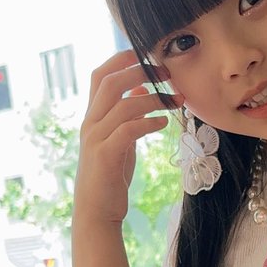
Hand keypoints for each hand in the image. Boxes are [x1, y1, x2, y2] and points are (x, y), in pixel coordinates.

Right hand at [73, 48, 182, 226]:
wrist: (96, 212)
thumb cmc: (110, 176)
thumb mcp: (120, 140)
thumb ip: (127, 115)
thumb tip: (143, 90)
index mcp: (92, 116)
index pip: (101, 75)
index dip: (122, 60)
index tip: (148, 55)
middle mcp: (90, 123)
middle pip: (110, 82)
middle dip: (140, 71)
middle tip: (167, 72)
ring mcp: (95, 139)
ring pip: (123, 105)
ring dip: (154, 99)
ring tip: (176, 101)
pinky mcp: (105, 156)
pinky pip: (128, 130)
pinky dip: (149, 122)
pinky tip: (164, 124)